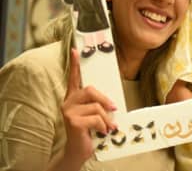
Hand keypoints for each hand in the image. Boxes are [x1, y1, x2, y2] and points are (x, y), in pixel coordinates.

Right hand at [60, 49, 117, 167]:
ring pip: (96, 106)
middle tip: (114, 108)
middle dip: (105, 100)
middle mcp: (68, 102)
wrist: (77, 151)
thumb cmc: (88, 131)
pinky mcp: (72, 121)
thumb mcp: (95, 115)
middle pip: (90, 90)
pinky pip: (96, 118)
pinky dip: (103, 126)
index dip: (75, 64)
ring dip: (106, 119)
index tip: (76, 50)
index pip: (74, 78)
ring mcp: (68, 111)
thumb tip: (112, 101)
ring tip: (107, 128)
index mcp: (73, 98)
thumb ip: (99, 104)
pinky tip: (100, 132)